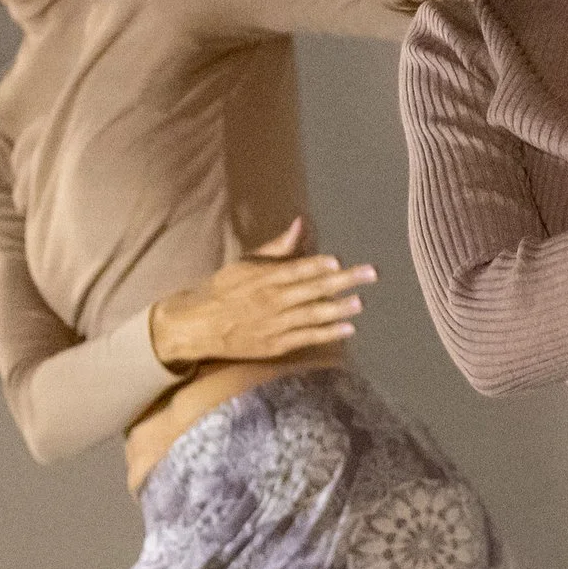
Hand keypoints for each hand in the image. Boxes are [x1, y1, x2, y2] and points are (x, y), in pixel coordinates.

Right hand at [147, 219, 376, 368]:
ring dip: (339, 309)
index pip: (294, 270)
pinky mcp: (275, 345)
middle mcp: (271, 301)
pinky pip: (306, 338)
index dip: (316, 265)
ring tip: (360, 301)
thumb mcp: (246, 262)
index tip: (338, 259)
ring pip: (312, 315)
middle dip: (343, 281)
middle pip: (312, 290)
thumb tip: (301, 223)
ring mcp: (274, 324)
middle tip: (371, 274)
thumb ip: (277, 247)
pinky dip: (327, 333)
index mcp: (264, 278)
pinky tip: (348, 328)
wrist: (196, 325)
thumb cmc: (224, 288)